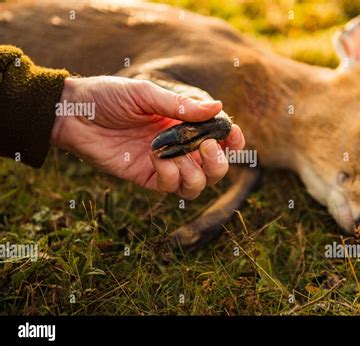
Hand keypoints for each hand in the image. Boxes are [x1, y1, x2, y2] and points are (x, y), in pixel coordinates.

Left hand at [51, 76, 244, 199]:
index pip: (219, 137)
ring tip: (178, 157)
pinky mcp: (148, 177)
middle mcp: (180, 145)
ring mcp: (166, 163)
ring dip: (196, 174)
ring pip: (198, 183)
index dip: (232, 141)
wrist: (73, 115)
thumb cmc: (109, 96)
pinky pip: (171, 187)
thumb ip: (181, 105)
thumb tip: (219, 107)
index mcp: (184, 122)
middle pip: (214, 166)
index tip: (235, 138)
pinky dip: (170, 176)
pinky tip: (155, 158)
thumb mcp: (146, 94)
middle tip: (206, 148)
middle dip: (218, 163)